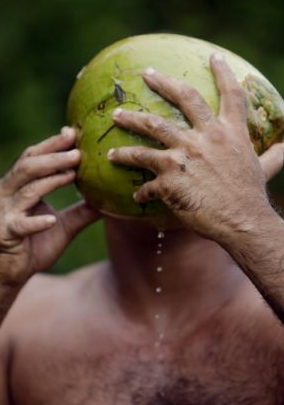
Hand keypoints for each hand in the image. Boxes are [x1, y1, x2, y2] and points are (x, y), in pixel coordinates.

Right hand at [0, 127, 100, 285]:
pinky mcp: (7, 234)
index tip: (73, 133)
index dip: (52, 145)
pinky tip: (51, 220)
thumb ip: (83, 211)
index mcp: (22, 188)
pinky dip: (36, 222)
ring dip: (50, 180)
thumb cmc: (35, 245)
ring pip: (26, 190)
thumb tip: (109, 200)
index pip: (34, 159)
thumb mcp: (65, 225)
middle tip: (77, 151)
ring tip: (72, 173)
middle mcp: (10, 195)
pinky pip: (20, 225)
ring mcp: (6, 213)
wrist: (12, 274)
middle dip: (52, 156)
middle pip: (28, 167)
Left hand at [108, 54, 283, 239]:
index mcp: (229, 132)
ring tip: (115, 117)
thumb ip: (271, 156)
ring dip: (130, 122)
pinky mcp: (168, 178)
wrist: (241, 222)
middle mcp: (205, 137)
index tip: (214, 56)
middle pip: (181, 98)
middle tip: (145, 74)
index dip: (223, 72)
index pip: (230, 93)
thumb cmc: (251, 196)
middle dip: (162, 82)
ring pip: (150, 129)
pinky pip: (147, 182)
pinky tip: (136, 196)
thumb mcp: (263, 170)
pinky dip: (141, 190)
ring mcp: (183, 155)